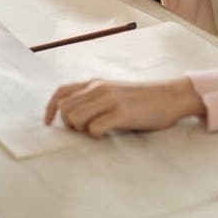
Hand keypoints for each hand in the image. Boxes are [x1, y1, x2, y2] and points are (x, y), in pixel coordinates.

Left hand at [44, 77, 204, 136]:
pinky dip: (96, 135)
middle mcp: (98, 88)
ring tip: (97, 130)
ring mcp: (110, 100)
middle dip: (68, 124)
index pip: (61, 91)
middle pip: (65, 108)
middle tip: (84, 129)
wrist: (170, 95)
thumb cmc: (141, 98)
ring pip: (75, 118)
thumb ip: (94, 97)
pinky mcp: (122, 113)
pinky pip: (95, 128)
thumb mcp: (113, 90)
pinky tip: (108, 132)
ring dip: (82, 130)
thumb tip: (72, 115)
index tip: (48, 123)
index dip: (50, 108)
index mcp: (94, 82)